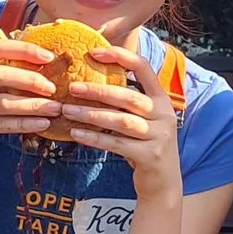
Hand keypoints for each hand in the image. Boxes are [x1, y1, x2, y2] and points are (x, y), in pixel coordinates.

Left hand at [61, 44, 183, 204]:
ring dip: (92, 114)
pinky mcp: (149, 156)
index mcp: (162, 99)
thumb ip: (127, 101)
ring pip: (121, 120)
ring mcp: (159, 136)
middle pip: (128, 97)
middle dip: (98, 91)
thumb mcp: (144, 119)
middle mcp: (163, 115)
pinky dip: (95, 138)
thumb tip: (93, 80)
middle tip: (73, 87)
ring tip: (68, 110)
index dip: (121, 57)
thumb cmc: (146, 144)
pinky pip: (116, 143)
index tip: (94, 52)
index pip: (144, 68)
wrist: (163, 181)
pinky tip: (76, 133)